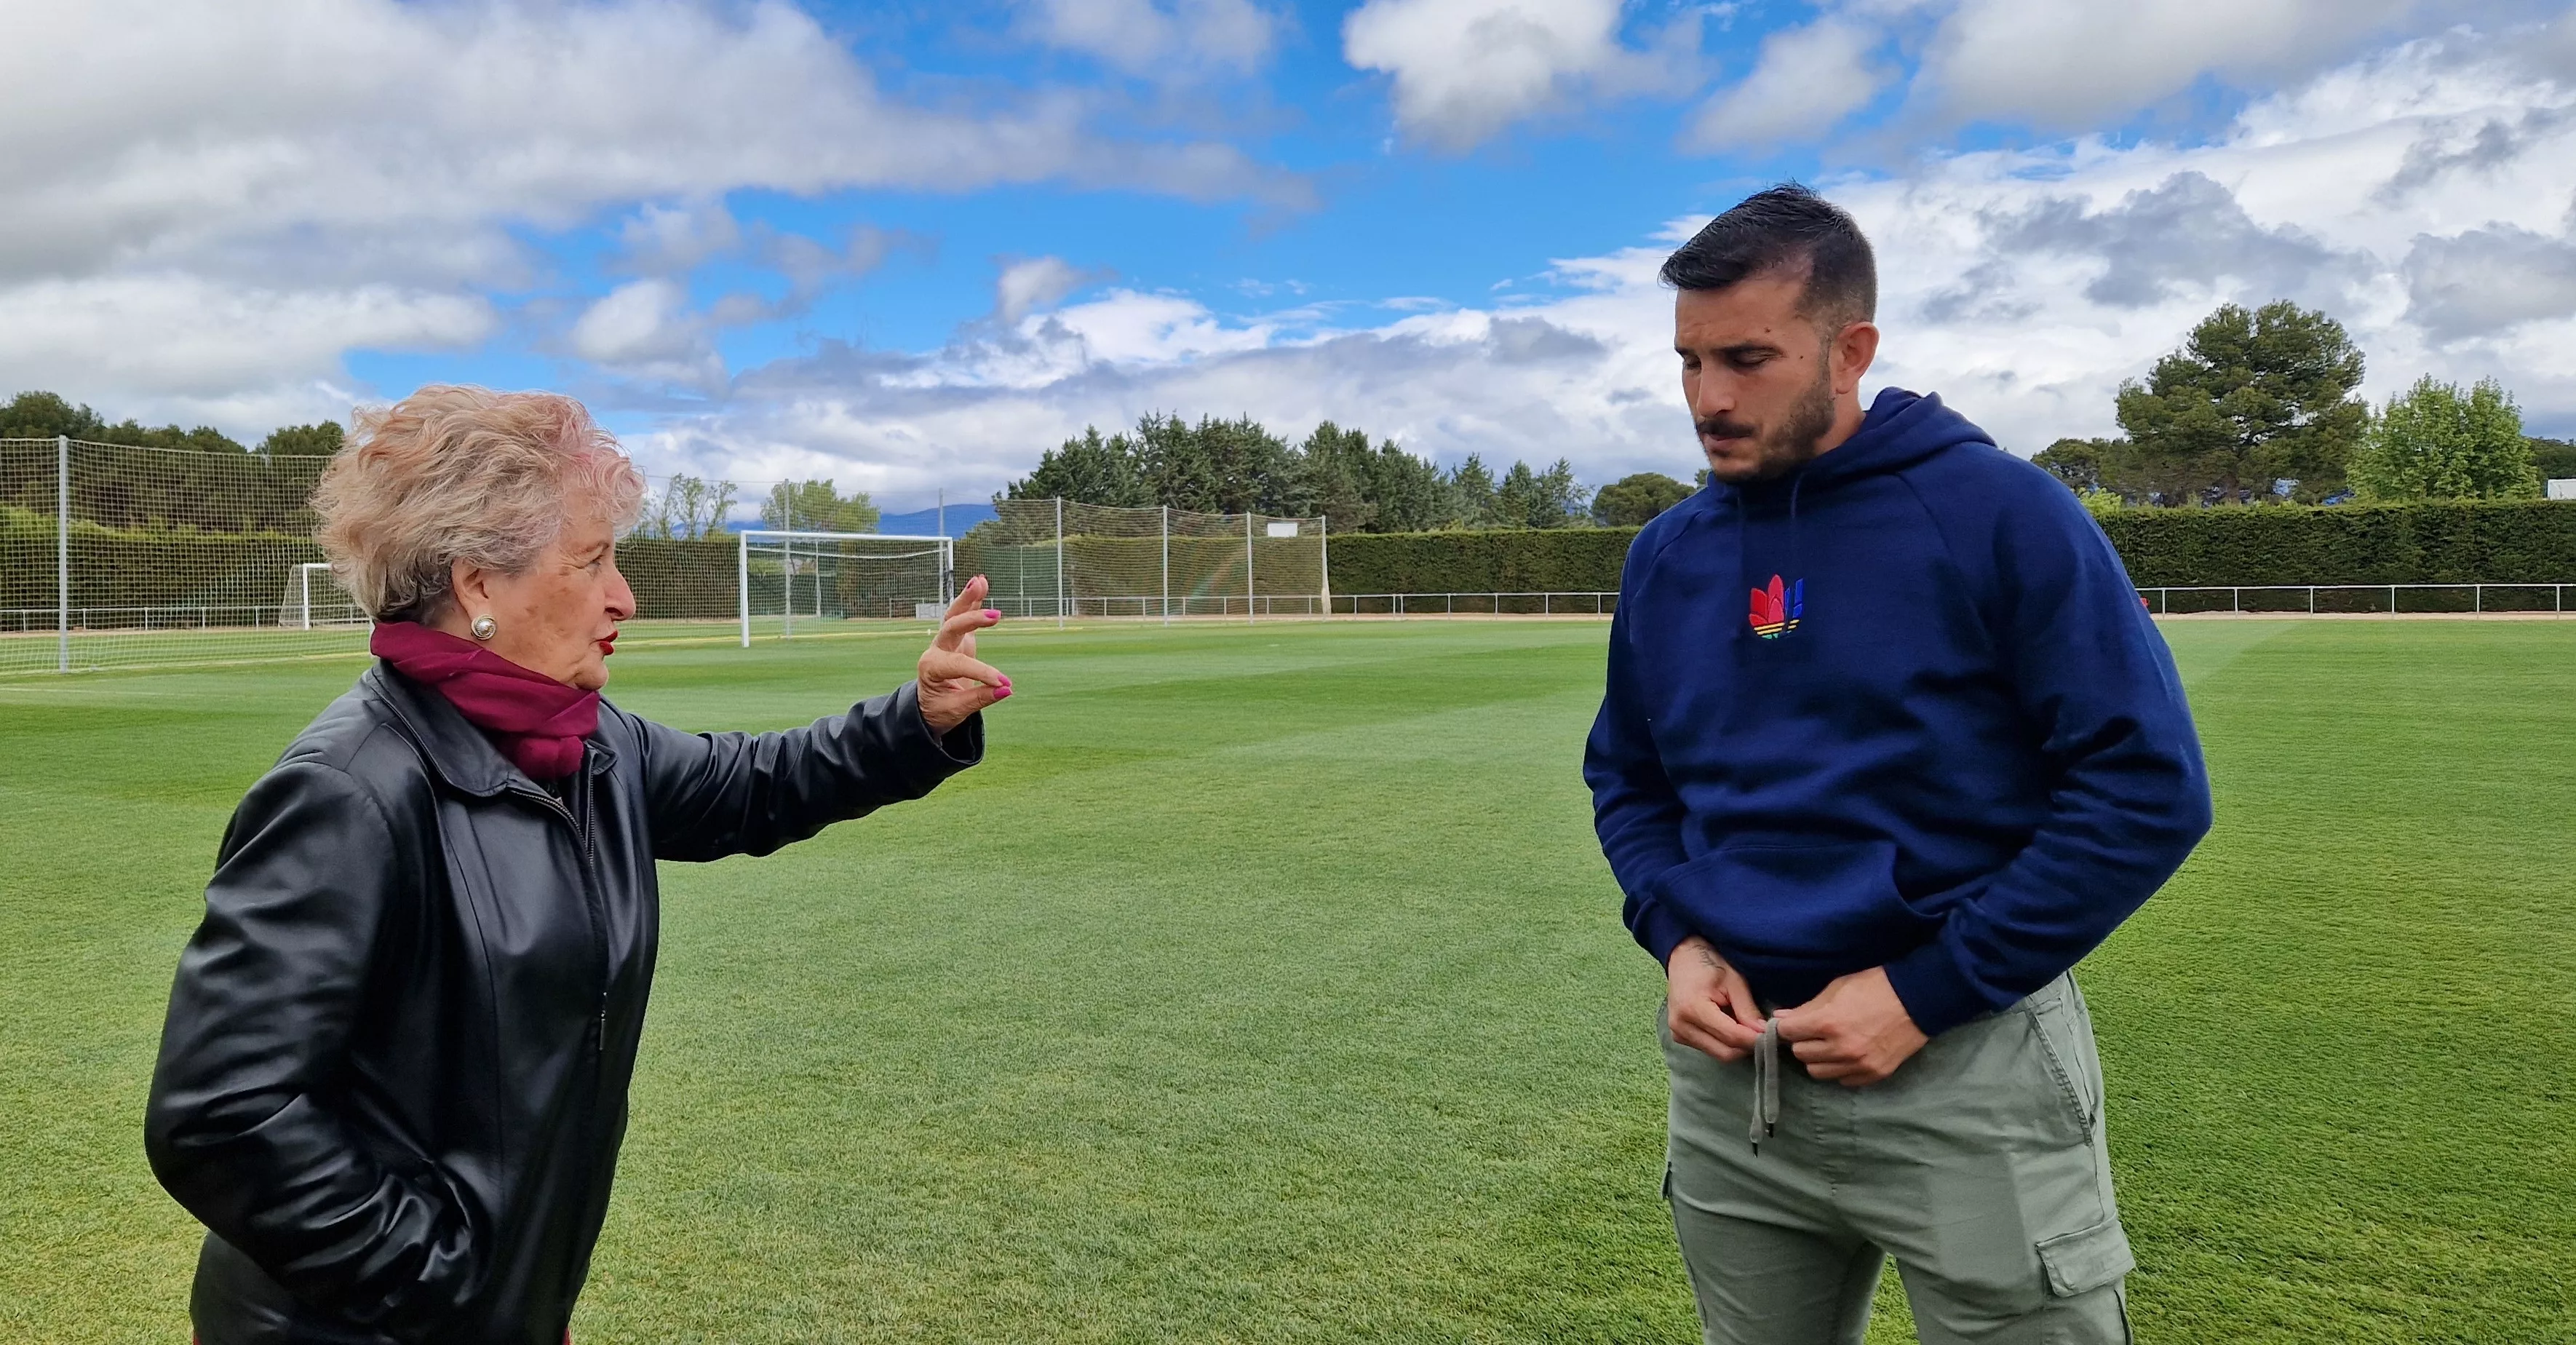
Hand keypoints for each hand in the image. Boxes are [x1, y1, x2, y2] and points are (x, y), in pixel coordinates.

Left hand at [917, 576, 1009, 735]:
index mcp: (931, 668)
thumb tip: (1006, 690)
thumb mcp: (956, 710)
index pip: (960, 665)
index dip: (983, 673)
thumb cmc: (939, 709)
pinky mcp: (957, 639)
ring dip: (968, 599)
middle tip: (995, 616)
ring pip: (954, 616)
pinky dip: (972, 600)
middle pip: (951, 628)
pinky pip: (962, 616)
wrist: (928, 706)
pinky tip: (980, 581)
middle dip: (972, 620)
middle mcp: (936, 650)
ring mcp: (945, 642)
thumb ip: (980, 698)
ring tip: (980, 581)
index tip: (1005, 684)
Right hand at [1665, 937, 1768, 1062]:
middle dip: (1747, 1046)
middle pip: (1725, 1052)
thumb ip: (1747, 1009)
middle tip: (1763, 1033)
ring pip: (1718, 1054)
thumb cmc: (1710, 963)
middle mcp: (1681, 1026)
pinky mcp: (1680, 1037)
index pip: (1731, 1036)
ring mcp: (1678, 1034)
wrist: (1682, 957)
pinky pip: (1710, 1049)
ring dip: (1737, 1046)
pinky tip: (1732, 1027)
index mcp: (1692, 1009)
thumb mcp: (1734, 981)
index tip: (1773, 1035)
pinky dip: (1726, 1043)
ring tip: (1747, 1028)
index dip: (1754, 1039)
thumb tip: (1764, 1033)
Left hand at [1772, 966, 1926, 1086]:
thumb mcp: (1837, 988)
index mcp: (1828, 1023)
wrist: (1919, 999)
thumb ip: (1807, 1007)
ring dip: (1819, 1058)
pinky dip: (1841, 1069)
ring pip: (1818, 1072)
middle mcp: (1841, 1048)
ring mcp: (1858, 1064)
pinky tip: (1848, 1054)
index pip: (1788, 1033)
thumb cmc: (1876, 986)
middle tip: (1814, 1032)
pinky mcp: (1874, 1074)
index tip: (1793, 1024)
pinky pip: (1843, 1080)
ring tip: (1830, 1044)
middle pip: (1800, 1054)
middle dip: (1803, 1042)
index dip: (1787, 1027)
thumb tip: (1779, 1018)